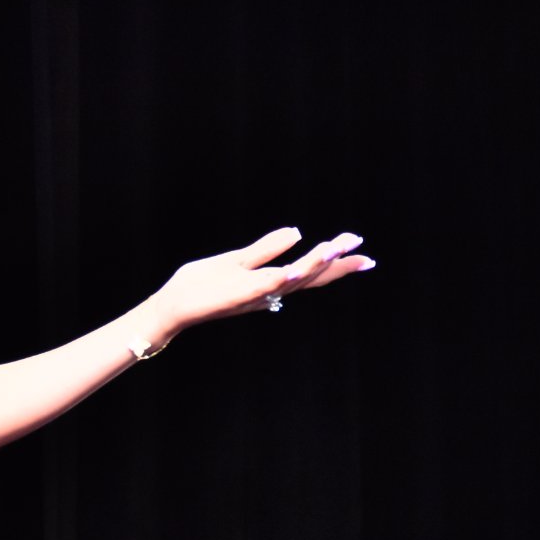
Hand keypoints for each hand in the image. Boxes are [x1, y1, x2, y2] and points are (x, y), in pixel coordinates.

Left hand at [136, 228, 374, 344]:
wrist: (172, 307)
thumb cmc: (200, 285)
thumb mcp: (238, 260)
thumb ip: (267, 248)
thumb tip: (297, 231)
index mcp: (269, 283)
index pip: (308, 272)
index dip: (335, 263)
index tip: (362, 252)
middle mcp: (269, 291)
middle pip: (310, 278)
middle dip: (339, 266)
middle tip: (367, 256)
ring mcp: (257, 293)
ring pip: (295, 278)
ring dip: (319, 265)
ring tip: (341, 248)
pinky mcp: (243, 293)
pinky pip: (272, 282)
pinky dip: (289, 274)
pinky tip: (300, 265)